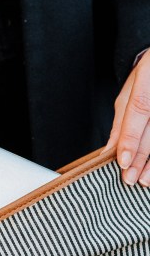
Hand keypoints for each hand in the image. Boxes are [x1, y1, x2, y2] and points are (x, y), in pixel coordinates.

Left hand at [105, 50, 149, 186]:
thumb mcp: (129, 92)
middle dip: (142, 157)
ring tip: (144, 180)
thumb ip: (121, 121)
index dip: (131, 138)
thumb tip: (109, 149)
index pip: (138, 111)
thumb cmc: (148, 75)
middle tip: (130, 179)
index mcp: (147, 78)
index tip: (123, 162)